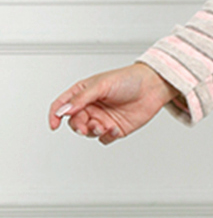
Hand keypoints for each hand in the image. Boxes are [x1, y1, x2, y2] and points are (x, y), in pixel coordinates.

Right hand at [48, 63, 179, 144]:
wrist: (152, 87)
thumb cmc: (128, 79)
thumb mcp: (101, 85)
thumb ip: (81, 99)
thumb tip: (64, 110)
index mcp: (83, 93)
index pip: (62, 105)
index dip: (55, 115)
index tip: (54, 124)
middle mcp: (91, 106)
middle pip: (74, 122)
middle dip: (78, 126)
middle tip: (85, 127)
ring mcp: (103, 118)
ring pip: (88, 132)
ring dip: (92, 131)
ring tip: (103, 126)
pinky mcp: (115, 128)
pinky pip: (104, 139)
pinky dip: (107, 136)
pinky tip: (115, 129)